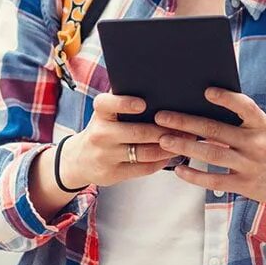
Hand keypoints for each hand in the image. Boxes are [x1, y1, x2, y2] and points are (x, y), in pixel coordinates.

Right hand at [55, 93, 178, 188]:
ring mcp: (105, 156)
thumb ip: (124, 102)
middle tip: (185, 127)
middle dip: (164, 130)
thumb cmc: (103, 129)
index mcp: (100, 114)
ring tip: (185, 141)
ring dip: (168, 147)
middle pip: (137, 132)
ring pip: (144, 152)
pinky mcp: (112, 174)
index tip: (143, 104)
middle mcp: (100, 134)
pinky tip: (171, 155)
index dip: (125, 104)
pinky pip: (143, 168)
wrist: (79, 159)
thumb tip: (160, 90)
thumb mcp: (106, 114)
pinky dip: (161, 162)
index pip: (107, 104)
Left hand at [154, 88, 265, 216]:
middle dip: (186, 122)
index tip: (205, 91)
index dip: (226, 98)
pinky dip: (195, 175)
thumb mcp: (265, 130)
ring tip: (163, 140)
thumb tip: (204, 106)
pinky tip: (179, 169)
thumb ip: (241, 122)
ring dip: (185, 146)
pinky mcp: (245, 186)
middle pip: (216, 130)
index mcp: (262, 125)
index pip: (244, 106)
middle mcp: (257, 143)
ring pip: (212, 154)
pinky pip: (215, 180)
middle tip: (162, 117)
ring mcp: (250, 165)